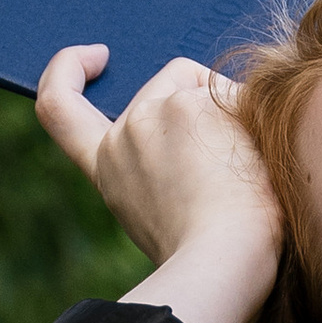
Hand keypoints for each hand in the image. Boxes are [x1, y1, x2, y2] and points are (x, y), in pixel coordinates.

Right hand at [35, 45, 285, 322]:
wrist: (222, 266)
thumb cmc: (215, 259)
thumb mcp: (172, 215)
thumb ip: (168, 168)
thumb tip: (205, 136)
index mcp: (108, 168)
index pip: (59, 107)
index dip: (67, 70)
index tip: (96, 56)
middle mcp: (122, 136)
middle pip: (171, 83)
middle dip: (209, 109)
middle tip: (236, 166)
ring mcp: (150, 114)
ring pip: (206, 82)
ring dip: (235, 116)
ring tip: (247, 177)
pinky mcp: (187, 103)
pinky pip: (238, 91)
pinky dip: (259, 119)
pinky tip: (263, 162)